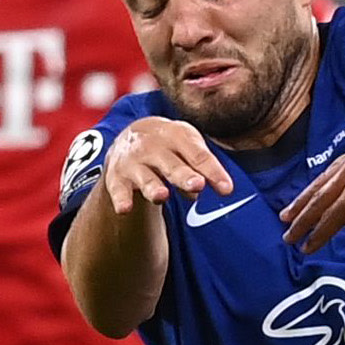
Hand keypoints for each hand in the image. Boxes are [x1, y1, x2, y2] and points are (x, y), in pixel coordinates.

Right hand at [104, 115, 234, 210]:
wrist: (130, 136)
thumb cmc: (169, 146)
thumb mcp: (188, 148)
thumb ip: (203, 168)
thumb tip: (224, 189)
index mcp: (176, 135)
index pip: (197, 155)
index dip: (212, 171)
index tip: (226, 189)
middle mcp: (153, 146)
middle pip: (171, 164)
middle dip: (183, 175)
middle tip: (197, 184)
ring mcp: (133, 162)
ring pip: (146, 178)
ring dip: (153, 187)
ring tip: (161, 196)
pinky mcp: (117, 178)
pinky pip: (119, 190)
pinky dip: (121, 199)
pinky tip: (124, 209)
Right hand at [280, 130, 344, 253]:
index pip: (332, 218)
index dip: (317, 235)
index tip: (305, 249)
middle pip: (320, 199)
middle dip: (302, 218)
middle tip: (286, 234)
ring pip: (323, 180)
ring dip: (305, 197)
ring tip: (288, 212)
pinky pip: (334, 167)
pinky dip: (321, 180)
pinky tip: (316, 187)